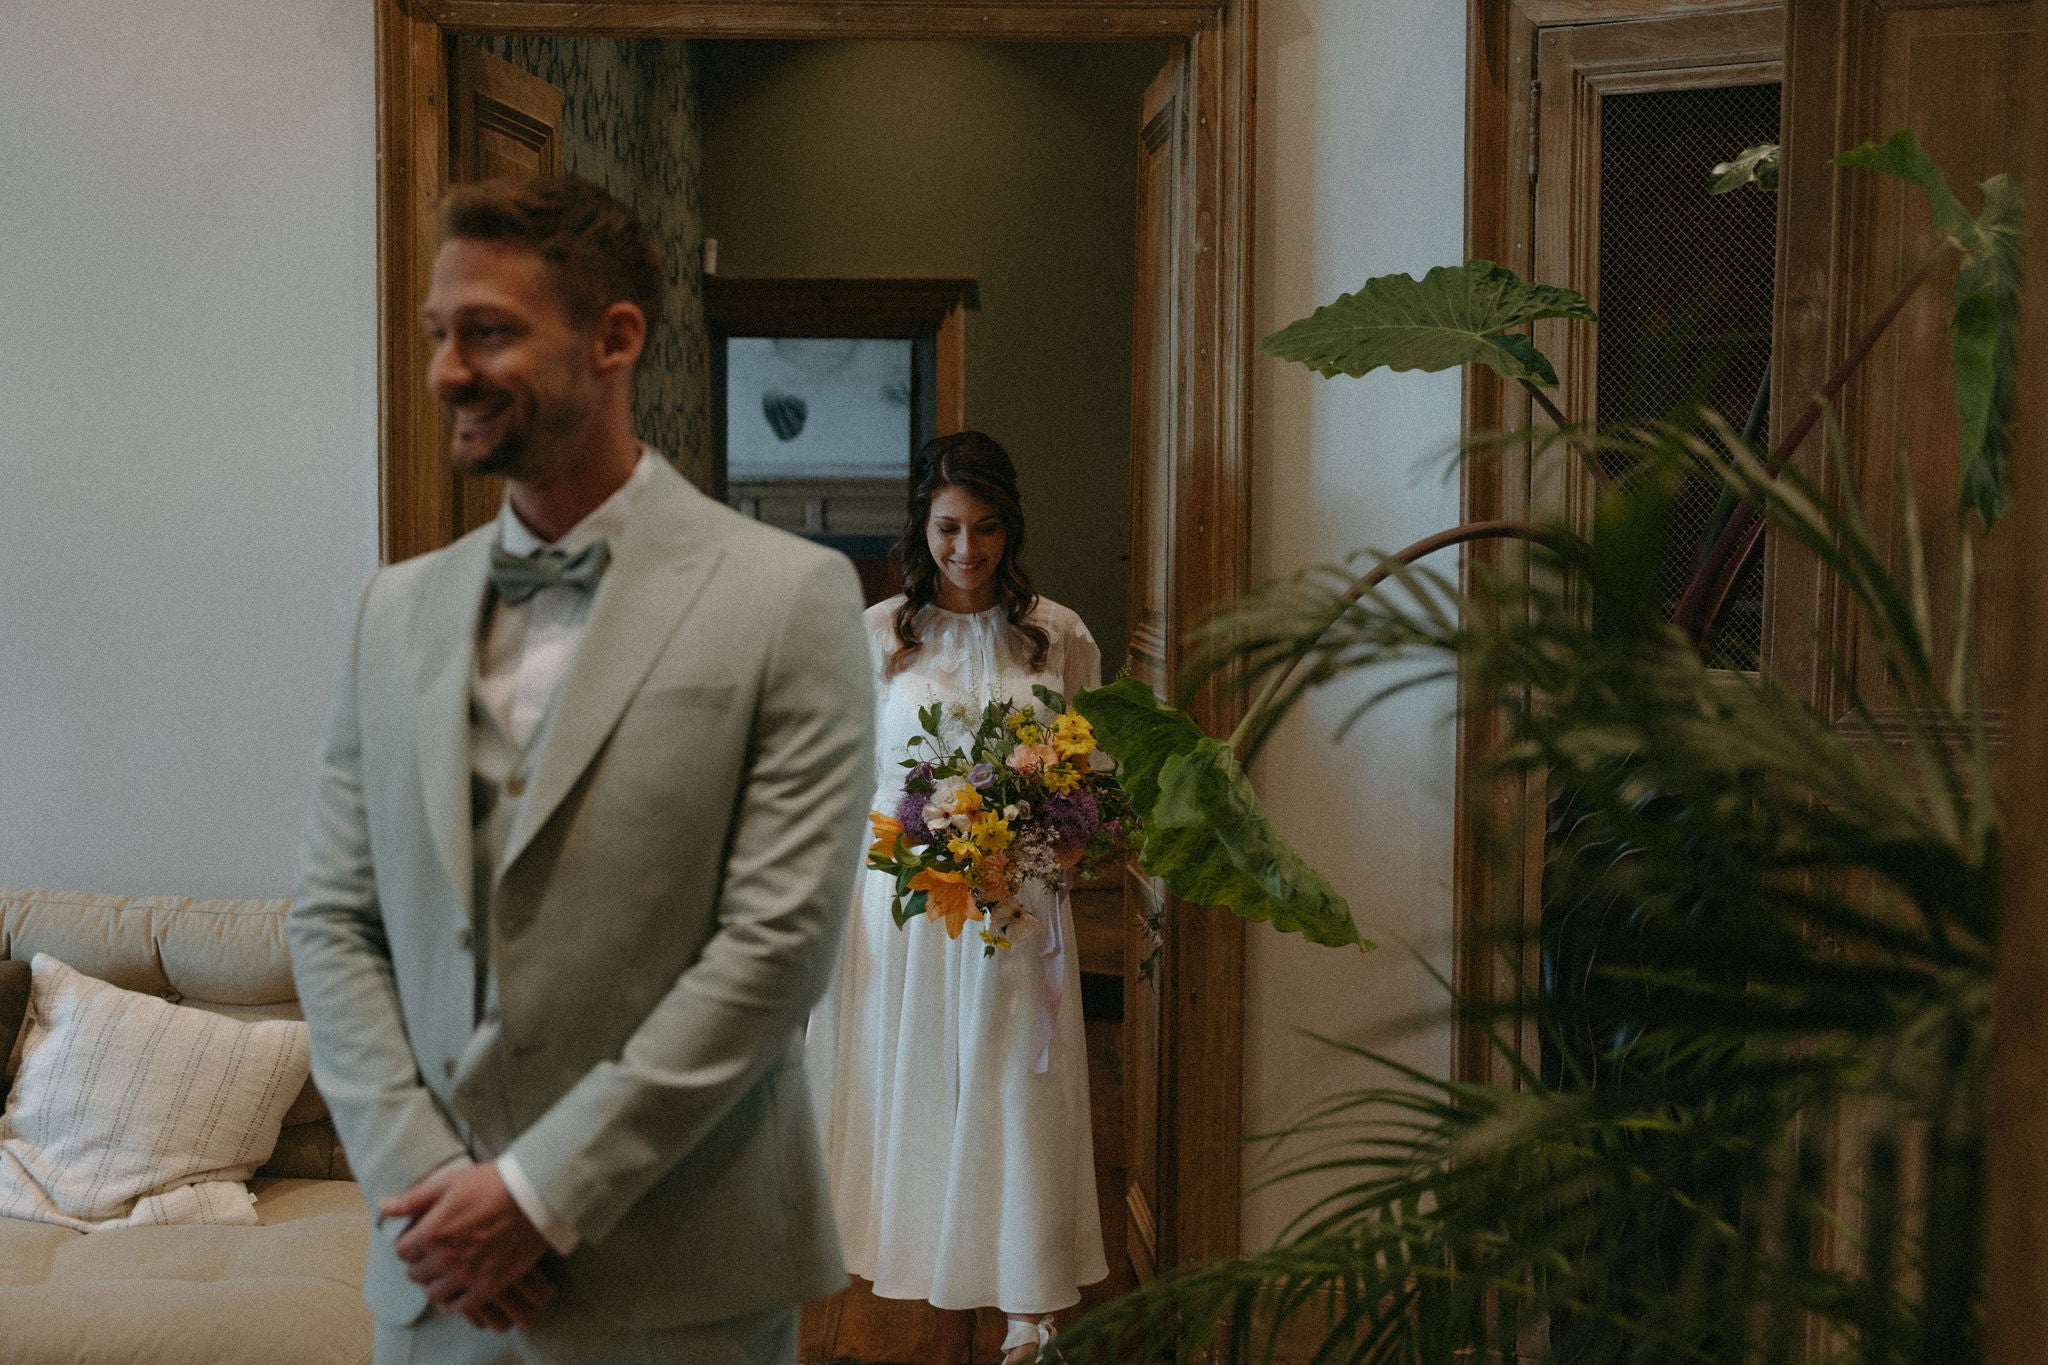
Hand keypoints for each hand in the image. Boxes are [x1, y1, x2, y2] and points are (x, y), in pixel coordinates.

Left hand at [382, 1162, 552, 1329]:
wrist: (534, 1195)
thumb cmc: (491, 1183)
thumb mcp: (448, 1182)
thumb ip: (413, 1199)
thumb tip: (383, 1206)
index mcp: (433, 1231)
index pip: (402, 1251)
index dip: (409, 1244)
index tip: (418, 1240)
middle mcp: (446, 1257)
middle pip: (416, 1274)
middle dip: (419, 1264)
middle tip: (431, 1256)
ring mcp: (468, 1274)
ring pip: (435, 1293)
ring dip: (434, 1284)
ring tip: (443, 1274)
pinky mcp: (490, 1285)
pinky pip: (461, 1306)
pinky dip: (453, 1303)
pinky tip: (455, 1295)